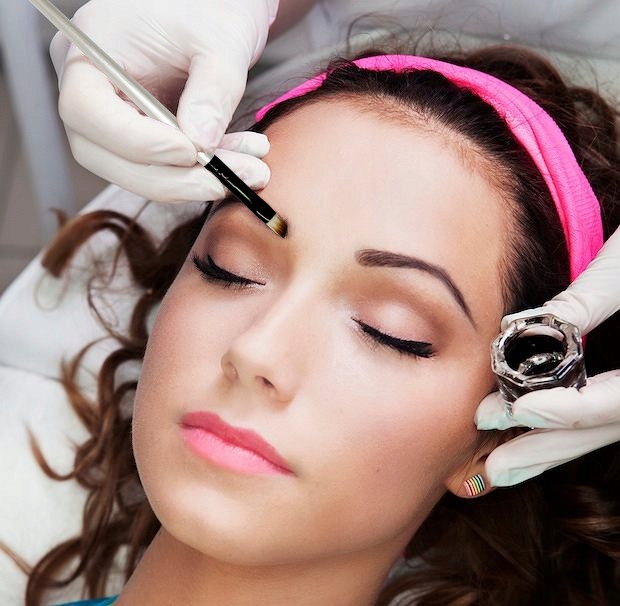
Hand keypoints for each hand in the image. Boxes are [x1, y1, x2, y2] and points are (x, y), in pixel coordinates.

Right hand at [50, 0, 278, 201]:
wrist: (221, 8)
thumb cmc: (212, 6)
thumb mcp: (220, 41)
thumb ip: (212, 92)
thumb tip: (201, 146)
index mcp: (90, 52)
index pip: (86, 111)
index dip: (137, 142)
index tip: (190, 151)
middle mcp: (92, 90)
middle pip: (105, 156)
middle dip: (172, 178)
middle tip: (226, 182)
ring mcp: (114, 117)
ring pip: (137, 171)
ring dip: (194, 181)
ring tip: (250, 170)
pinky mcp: (143, 135)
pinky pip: (163, 168)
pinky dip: (203, 173)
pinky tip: (243, 160)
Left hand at [476, 227, 619, 485]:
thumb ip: (588, 299)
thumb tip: (532, 326)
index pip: (616, 402)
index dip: (566, 410)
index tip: (518, 410)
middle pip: (600, 429)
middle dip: (545, 448)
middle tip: (495, 468)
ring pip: (597, 430)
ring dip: (548, 448)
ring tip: (500, 469)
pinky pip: (596, 415)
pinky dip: (559, 427)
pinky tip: (523, 435)